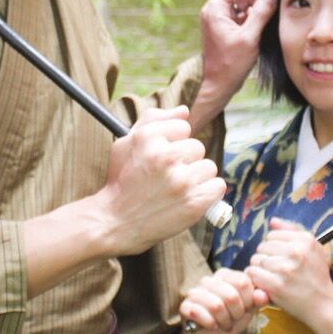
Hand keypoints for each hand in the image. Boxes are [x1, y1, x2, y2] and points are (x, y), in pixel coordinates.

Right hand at [97, 106, 226, 255]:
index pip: (184, 127)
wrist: (115, 223)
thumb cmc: (121, 181)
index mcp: (148, 137)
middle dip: (186, 161)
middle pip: (198, 147)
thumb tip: (185, 110)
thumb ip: (154, 120)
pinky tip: (189, 199)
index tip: (161, 158)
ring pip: (209, 167)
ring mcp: (181, 181)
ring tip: (177, 190)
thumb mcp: (126, 144)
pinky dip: (208, 194)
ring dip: (197, 178)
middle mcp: (165, 156)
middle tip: (167, 177)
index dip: (173, 143)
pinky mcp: (194, 202)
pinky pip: (218, 186)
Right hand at [179, 266, 266, 333]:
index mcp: (225, 275)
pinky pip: (200, 314)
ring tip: (224, 324)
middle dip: (237, 313)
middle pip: (231, 295)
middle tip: (234, 319)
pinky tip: (211, 326)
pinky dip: (210, 324)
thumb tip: (263, 295)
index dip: (248, 300)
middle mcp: (209, 280)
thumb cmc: (230, 318)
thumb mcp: (247, 310)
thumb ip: (256, 301)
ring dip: (225, 321)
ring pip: (217, 306)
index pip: (243, 281)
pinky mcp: (185, 306)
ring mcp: (195, 292)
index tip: (245, 309)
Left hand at [192, 0, 278, 127]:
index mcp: (215, 9)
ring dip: (253, 0)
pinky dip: (249, 11)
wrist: (217, 84)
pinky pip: (236, 11)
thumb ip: (261, 13)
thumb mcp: (250, 37)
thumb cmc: (231, 64)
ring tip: (269, 6)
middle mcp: (213, 10)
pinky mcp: (222, 26)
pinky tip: (261, 17)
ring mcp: (217, 18)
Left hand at [247, 219, 332, 326]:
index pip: (272, 235)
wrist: (323, 304)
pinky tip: (264, 283)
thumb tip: (272, 221)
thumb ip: (293, 231)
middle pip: (262, 246)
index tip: (280, 257)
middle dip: (265, 257)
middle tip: (275, 269)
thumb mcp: (314, 248)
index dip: (273, 247)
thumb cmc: (317, 276)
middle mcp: (295, 251)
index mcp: (305, 240)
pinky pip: (253, 273)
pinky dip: (255, 278)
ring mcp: (285, 268)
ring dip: (259, 268)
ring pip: (255, 259)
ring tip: (270, 276)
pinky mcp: (276, 285)